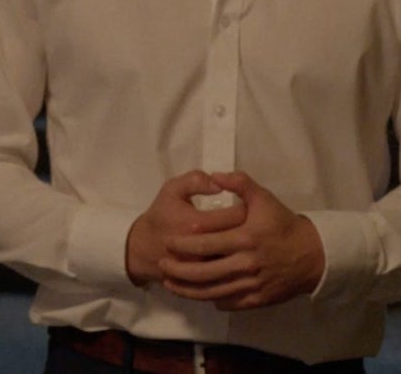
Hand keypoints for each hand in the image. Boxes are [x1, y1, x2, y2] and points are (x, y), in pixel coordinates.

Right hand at [126, 171, 245, 286]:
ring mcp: (207, 267)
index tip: (247, 205)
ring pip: (241, 257)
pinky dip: (239, 263)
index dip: (248, 208)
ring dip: (248, 248)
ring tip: (247, 239)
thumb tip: (219, 183)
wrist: (142, 249)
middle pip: (245, 237)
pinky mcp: (207, 280)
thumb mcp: (171, 190)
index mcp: (198, 223)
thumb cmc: (161, 216)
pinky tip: (238, 255)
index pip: (238, 214)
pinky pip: (232, 272)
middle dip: (253, 227)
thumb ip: (194, 180)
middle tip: (254, 222)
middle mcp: (205, 247)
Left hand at [159, 171, 324, 309]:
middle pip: (204, 272)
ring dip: (189, 290)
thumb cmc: (284, 224)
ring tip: (170, 283)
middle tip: (163, 265)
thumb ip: (239, 183)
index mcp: (245, 238)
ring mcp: (254, 284)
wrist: (314, 255)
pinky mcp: (260, 299)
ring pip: (214, 292)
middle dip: (179, 270)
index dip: (182, 245)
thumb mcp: (264, 198)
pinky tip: (198, 294)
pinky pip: (230, 302)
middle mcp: (248, 264)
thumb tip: (214, 175)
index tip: (167, 242)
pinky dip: (212, 299)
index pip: (205, 244)